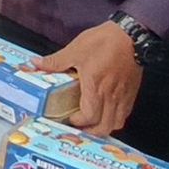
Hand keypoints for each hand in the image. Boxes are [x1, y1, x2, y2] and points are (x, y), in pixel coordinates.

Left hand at [34, 21, 142, 136]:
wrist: (131, 36)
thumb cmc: (103, 42)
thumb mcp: (75, 50)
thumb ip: (56, 61)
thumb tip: (36, 63)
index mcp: (95, 88)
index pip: (89, 116)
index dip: (79, 122)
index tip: (70, 119)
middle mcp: (111, 96)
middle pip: (105, 127)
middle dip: (91, 132)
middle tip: (80, 126)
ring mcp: (124, 96)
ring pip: (117, 123)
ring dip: (104, 127)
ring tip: (93, 123)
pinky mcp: (132, 92)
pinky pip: (125, 113)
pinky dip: (115, 118)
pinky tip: (108, 112)